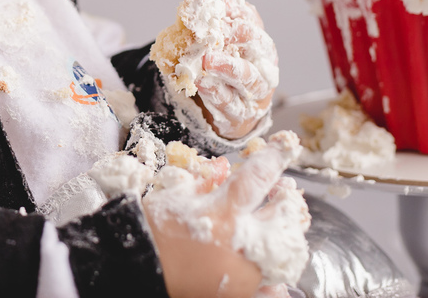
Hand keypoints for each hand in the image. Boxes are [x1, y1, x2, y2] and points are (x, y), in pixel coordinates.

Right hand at [146, 133, 306, 297]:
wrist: (139, 271)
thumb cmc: (153, 231)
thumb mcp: (175, 196)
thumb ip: (204, 181)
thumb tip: (224, 169)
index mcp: (224, 212)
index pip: (259, 176)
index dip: (277, 155)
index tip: (288, 143)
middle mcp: (243, 243)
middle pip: (283, 214)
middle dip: (286, 200)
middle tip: (283, 194)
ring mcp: (246, 273)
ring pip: (285, 250)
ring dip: (284, 234)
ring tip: (274, 227)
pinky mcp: (242, 293)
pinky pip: (273, 287)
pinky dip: (275, 277)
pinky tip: (266, 266)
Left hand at [194, 12, 276, 138]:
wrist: (229, 107)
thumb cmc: (223, 65)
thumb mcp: (215, 41)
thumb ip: (207, 20)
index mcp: (257, 37)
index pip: (249, 16)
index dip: (232, 8)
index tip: (213, 0)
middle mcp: (263, 61)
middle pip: (257, 43)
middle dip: (235, 33)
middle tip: (212, 31)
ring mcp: (256, 89)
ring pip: (249, 77)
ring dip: (227, 67)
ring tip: (206, 61)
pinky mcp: (242, 112)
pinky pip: (232, 102)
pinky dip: (217, 92)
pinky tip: (202, 83)